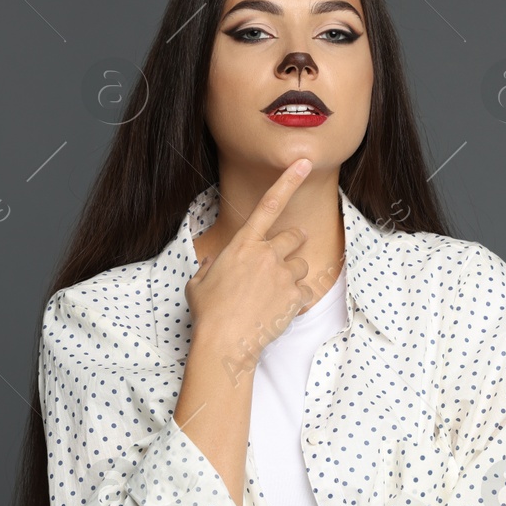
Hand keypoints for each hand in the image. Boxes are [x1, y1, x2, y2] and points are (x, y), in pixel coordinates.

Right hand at [184, 159, 314, 359]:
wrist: (225, 343)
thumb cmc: (209, 314)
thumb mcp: (199, 282)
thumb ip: (212, 266)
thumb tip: (216, 265)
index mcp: (242, 244)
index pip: (269, 204)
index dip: (288, 180)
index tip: (302, 162)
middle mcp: (266, 254)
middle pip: (294, 236)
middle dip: (291, 244)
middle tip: (281, 260)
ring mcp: (283, 274)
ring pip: (301, 264)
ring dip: (292, 274)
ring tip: (274, 293)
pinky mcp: (295, 296)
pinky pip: (306, 291)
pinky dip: (298, 300)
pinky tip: (282, 310)